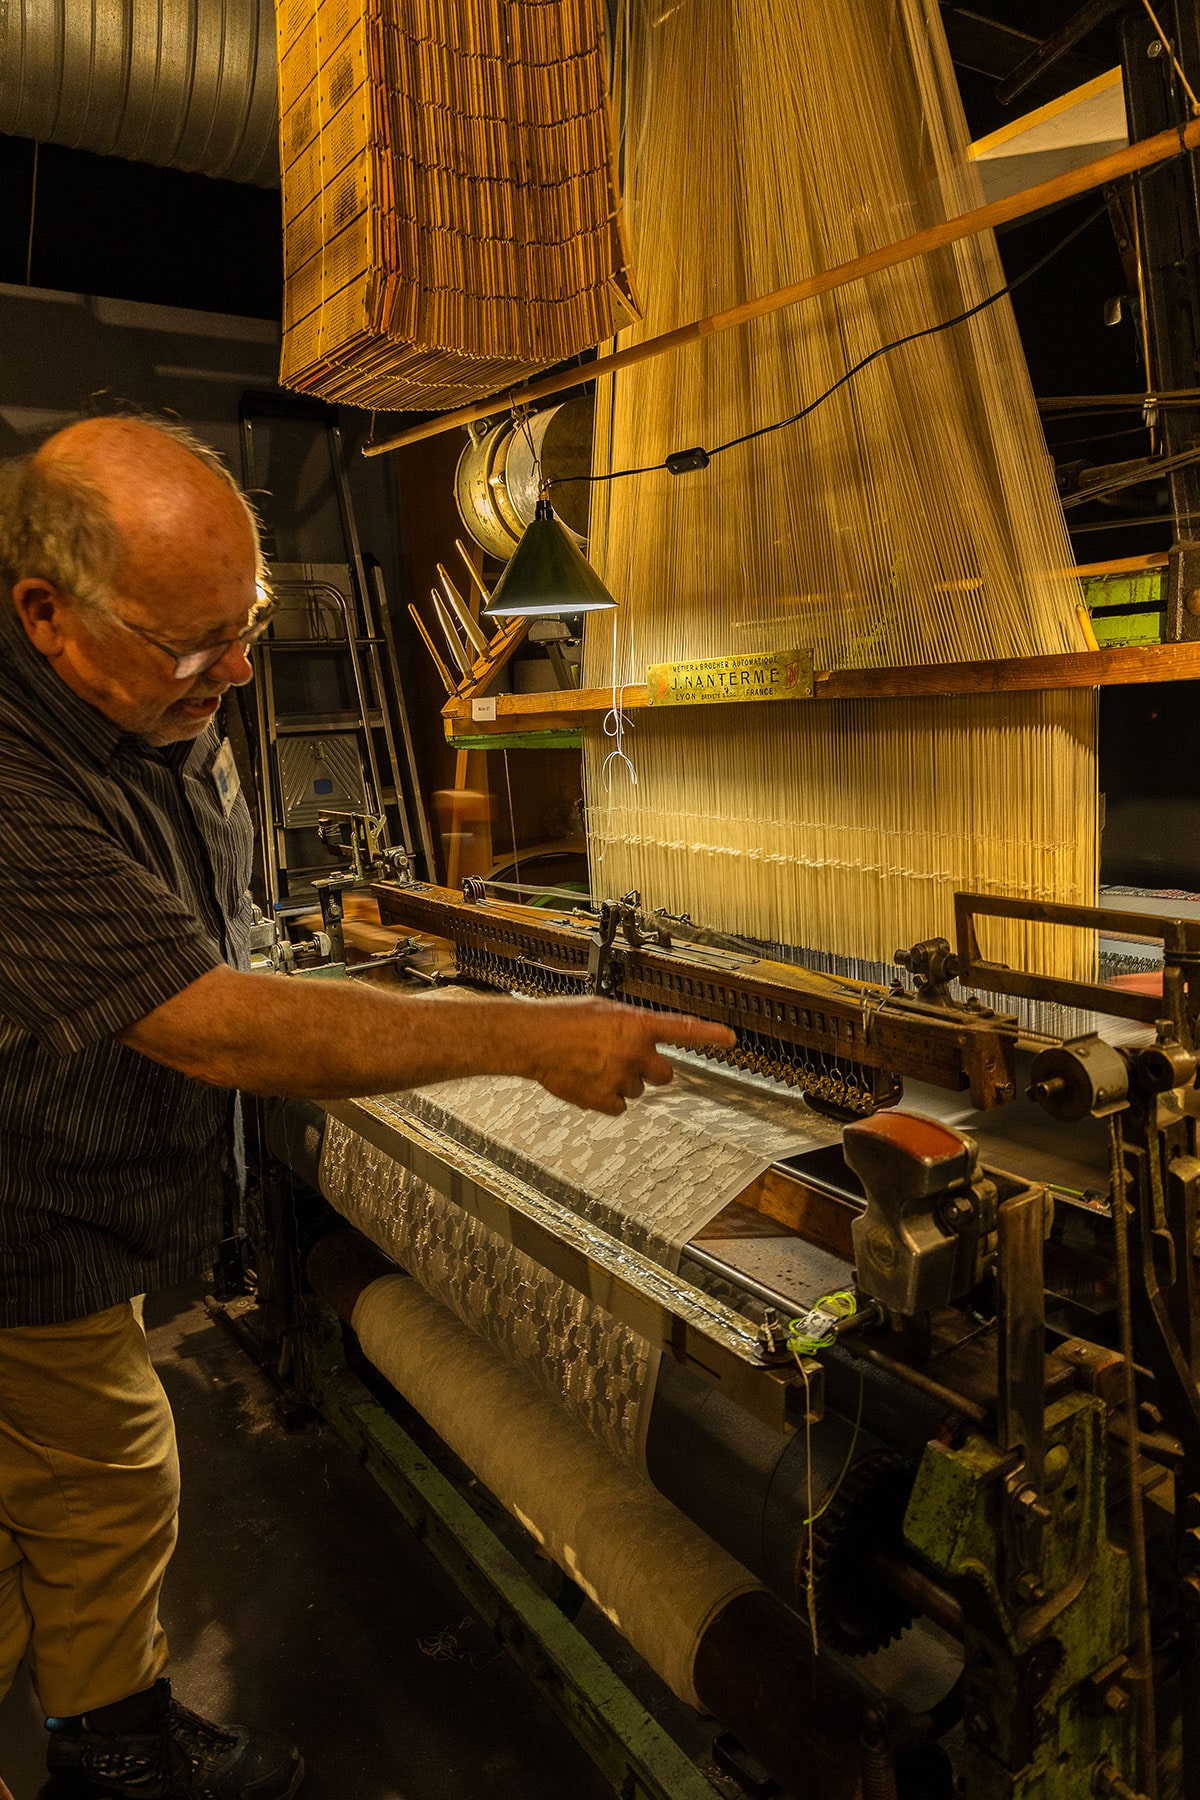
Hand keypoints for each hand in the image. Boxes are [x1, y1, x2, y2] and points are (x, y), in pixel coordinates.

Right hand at [529, 998, 736, 1114]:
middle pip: (665, 1073)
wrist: (534, 1039)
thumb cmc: (563, 1020)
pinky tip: (592, 1082)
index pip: (683, 1030)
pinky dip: (608, 1098)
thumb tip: (639, 1036)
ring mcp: (620, 1078)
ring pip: (639, 1090)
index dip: (710, 1035)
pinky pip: (620, 1106)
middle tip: (630, 1061)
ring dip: (625, 1082)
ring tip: (598, 1066)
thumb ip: (629, 1023)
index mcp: (636, 1025)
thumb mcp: (604, 1010)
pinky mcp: (604, 1099)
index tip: (730, 1038)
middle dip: (652, 1070)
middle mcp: (633, 1052)